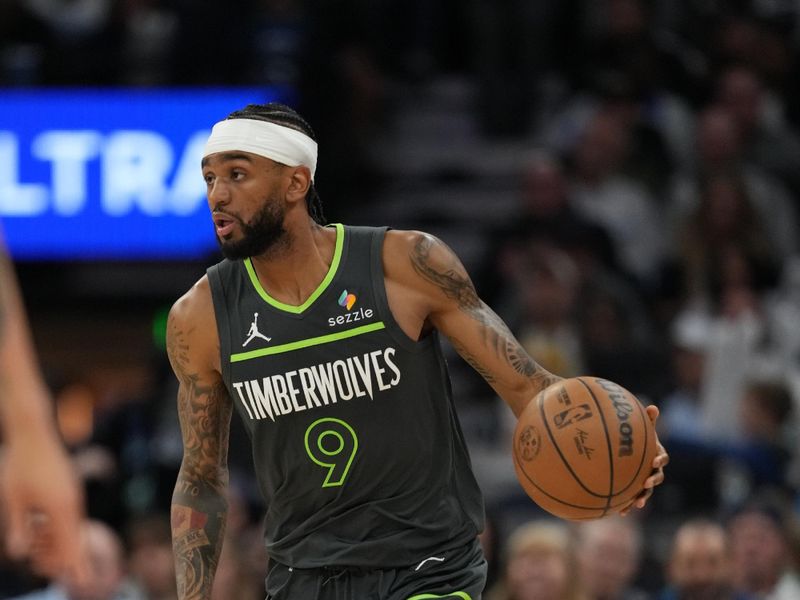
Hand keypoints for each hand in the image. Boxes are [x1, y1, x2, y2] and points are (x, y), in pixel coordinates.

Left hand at [0, 431, 88, 582]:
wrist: (34, 432)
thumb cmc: (21, 465)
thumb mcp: (14, 500)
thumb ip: (18, 528)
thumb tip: (21, 554)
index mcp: (61, 509)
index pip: (71, 544)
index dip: (76, 565)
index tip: (85, 581)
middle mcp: (72, 503)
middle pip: (73, 538)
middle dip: (63, 555)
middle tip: (54, 563)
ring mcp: (73, 494)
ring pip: (72, 525)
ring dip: (59, 540)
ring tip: (43, 543)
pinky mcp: (69, 487)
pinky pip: (70, 514)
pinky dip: (61, 526)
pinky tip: (49, 526)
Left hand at [620, 405, 668, 515]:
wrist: (630, 453)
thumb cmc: (637, 438)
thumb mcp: (643, 429)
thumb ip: (647, 420)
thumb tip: (653, 407)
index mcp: (656, 455)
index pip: (663, 457)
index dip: (660, 459)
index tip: (655, 460)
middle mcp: (653, 470)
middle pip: (658, 477)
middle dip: (653, 481)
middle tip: (646, 483)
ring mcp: (645, 481)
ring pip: (646, 491)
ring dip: (643, 497)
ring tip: (638, 504)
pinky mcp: (635, 489)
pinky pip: (633, 498)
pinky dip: (628, 505)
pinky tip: (620, 513)